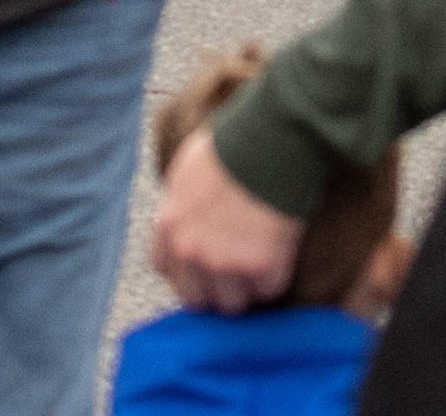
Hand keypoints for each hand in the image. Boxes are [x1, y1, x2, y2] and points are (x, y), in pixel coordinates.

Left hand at [152, 124, 308, 308]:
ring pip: (232, 305)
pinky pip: (268, 290)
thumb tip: (185, 222)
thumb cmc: (232, 147)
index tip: (202, 265)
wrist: (271, 140)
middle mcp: (191, 251)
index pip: (166, 270)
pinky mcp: (261, 266)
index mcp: (169, 227)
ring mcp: (226, 262)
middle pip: (197, 298)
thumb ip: (180, 207)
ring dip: (246, 289)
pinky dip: (274, 277)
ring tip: (259, 266)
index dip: (187, 270)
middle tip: (234, 274)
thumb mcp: (186, 173)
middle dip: (214, 289)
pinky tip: (279, 253)